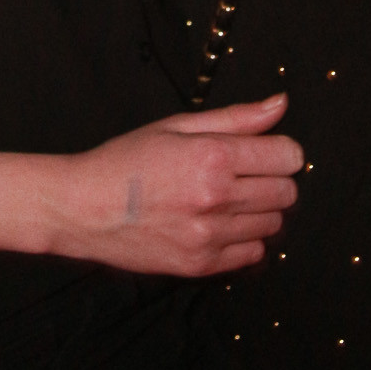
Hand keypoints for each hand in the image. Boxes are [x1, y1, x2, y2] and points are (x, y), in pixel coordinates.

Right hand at [54, 95, 301, 276]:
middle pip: (286, 192)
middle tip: (245, 174)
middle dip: (273, 179)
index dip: (282, 151)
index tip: (266, 152)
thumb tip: (280, 104)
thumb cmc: (126, 161)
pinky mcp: (202, 264)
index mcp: (212, 156)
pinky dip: (245, 238)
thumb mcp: (177, 125)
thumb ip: (236, 117)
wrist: (83, 208)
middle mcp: (216, 198)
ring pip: (274, 224)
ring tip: (228, 199)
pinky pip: (253, 253)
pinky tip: (220, 224)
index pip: (287, 157)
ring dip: (260, 210)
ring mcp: (209, 235)